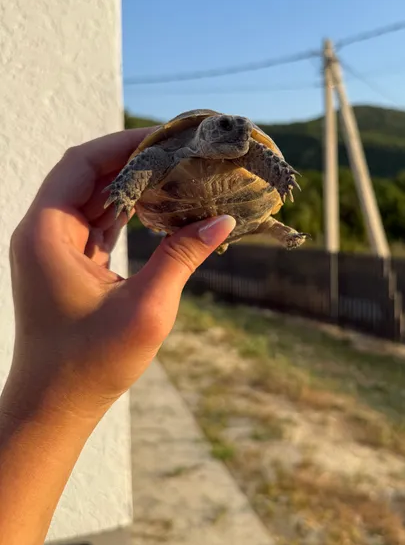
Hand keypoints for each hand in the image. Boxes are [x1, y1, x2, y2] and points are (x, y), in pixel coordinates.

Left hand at [5, 128, 235, 424]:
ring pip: (92, 196)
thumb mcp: (146, 308)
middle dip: (133, 158)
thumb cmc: (91, 364)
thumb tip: (222, 221)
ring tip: (176, 172)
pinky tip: (159, 206)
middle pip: (87, 174)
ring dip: (131, 183)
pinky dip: (126, 209)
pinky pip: (96, 221)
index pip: (83, 164)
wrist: (53, 406)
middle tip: (180, 150)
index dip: (125, 144)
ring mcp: (52, 247)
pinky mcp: (66, 263)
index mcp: (47, 234)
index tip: (169, 137)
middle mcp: (42, 233)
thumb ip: (181, 257)